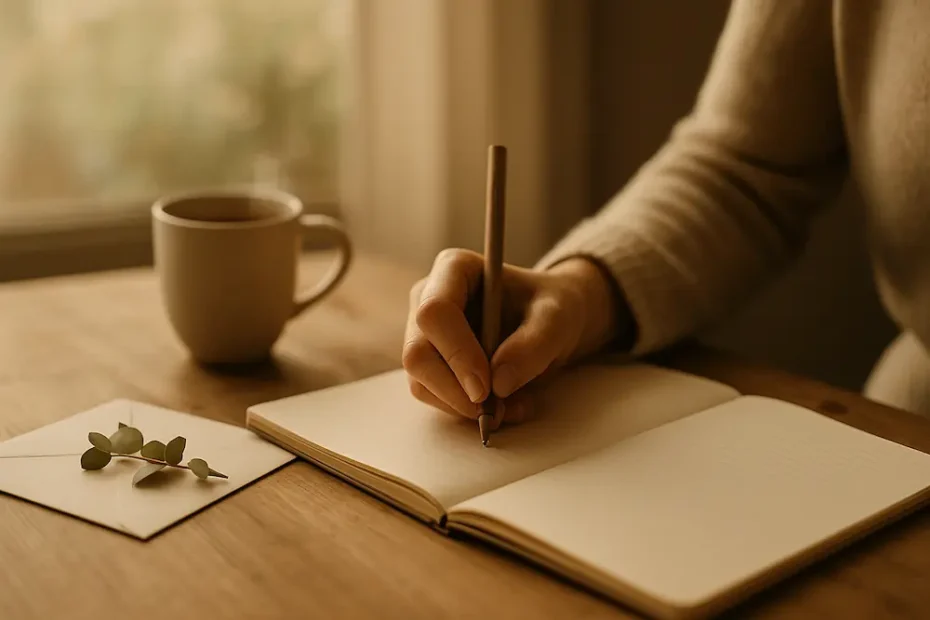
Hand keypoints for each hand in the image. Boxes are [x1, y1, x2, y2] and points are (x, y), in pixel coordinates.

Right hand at [402, 249, 622, 425]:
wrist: (549, 321)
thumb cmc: (551, 307)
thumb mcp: (557, 318)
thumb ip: (534, 344)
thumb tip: (499, 382)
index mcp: (454, 269)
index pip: (435, 312)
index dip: (456, 352)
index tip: (487, 386)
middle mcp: (428, 298)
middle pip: (417, 353)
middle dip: (454, 390)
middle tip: (495, 410)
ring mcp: (424, 332)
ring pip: (420, 381)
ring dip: (463, 406)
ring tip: (513, 407)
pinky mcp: (430, 363)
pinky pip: (433, 396)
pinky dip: (466, 411)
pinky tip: (503, 406)